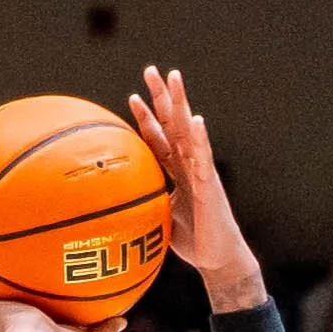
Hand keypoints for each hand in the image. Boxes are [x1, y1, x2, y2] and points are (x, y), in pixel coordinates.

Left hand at [126, 65, 256, 304]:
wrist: (218, 262)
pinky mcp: (211, 187)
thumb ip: (145, 199)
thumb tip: (114, 198)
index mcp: (178, 172)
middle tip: (151, 70)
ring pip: (189, 131)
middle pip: (174, 123)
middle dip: (163, 96)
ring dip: (181, 103)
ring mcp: (202, 173)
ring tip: (174, 76)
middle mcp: (190, 165)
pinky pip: (204, 161)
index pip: (160, 139)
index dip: (147, 118)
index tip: (133, 97)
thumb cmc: (193, 242)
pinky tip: (196, 121)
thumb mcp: (160, 216)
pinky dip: (200, 140)